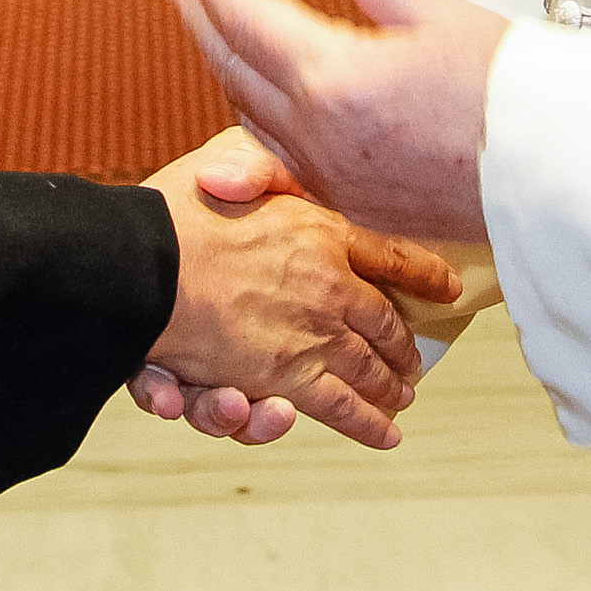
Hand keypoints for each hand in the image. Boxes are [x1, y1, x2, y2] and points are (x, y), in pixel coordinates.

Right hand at [135, 130, 461, 448]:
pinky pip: (343, 406)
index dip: (422, 272)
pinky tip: (388, 432)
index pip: (388, 252)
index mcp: (319, 230)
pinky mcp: (290, 378)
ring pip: (370, 369)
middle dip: (402, 347)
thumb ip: (257, 164)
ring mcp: (314, 334)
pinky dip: (367, 422)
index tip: (448, 285)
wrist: (143, 267)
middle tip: (412, 362)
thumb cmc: (172, 212)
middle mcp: (329, 285)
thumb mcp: (224, 162)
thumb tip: (272, 158)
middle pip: (385, 323)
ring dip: (390, 386)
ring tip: (401, 397)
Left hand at [167, 0, 507, 243]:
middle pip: (231, 67)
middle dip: (200, 17)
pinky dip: (256, 113)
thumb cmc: (510, 92)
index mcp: (335, 80)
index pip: (245, 17)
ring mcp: (331, 176)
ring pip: (249, 114)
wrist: (557, 177)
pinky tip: (258, 97)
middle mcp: (319, 136)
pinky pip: (280, 154)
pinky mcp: (352, 203)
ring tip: (214, 26)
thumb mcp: (441, 9)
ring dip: (224, 64)